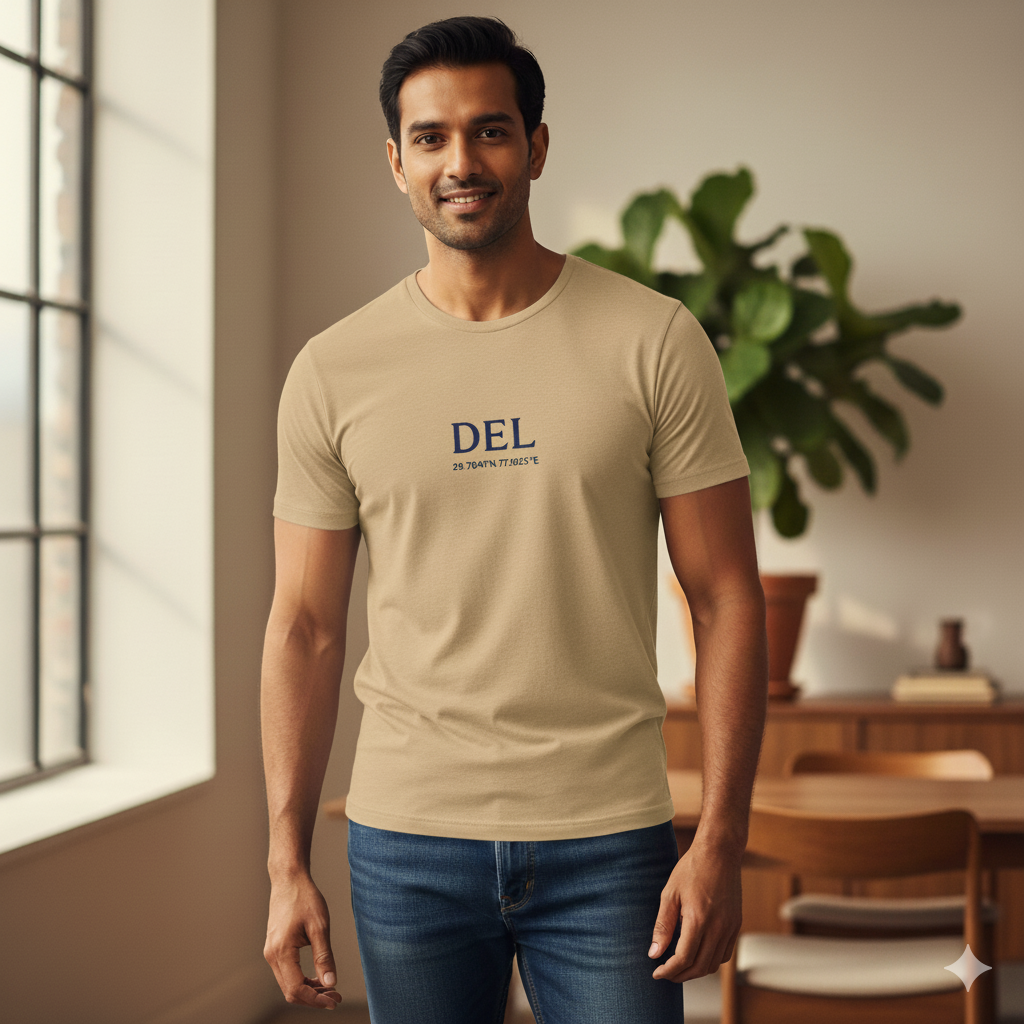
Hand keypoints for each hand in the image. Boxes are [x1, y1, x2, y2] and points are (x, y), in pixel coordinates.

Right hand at [264, 872, 342, 1008]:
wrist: (289, 879)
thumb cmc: (305, 898)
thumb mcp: (320, 926)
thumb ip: (324, 956)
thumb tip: (331, 983)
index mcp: (282, 951)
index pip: (297, 989)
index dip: (316, 1000)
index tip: (335, 1001)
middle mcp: (272, 955)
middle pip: (290, 991)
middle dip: (313, 998)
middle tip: (336, 997)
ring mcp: (271, 952)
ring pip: (287, 984)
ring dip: (308, 991)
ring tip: (330, 988)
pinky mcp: (274, 948)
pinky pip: (286, 973)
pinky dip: (301, 980)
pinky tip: (317, 977)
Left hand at [648, 839, 742, 982]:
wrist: (720, 852)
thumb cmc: (691, 869)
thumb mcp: (670, 893)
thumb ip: (662, 926)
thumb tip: (654, 952)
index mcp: (698, 919)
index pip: (684, 958)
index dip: (669, 970)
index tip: (657, 972)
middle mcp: (718, 927)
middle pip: (700, 967)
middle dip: (681, 975)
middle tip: (666, 973)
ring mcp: (730, 927)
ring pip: (714, 964)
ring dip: (696, 971)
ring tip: (680, 967)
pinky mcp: (737, 924)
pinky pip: (725, 954)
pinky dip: (711, 961)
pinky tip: (698, 954)